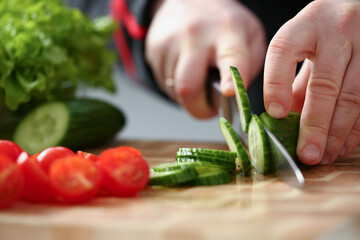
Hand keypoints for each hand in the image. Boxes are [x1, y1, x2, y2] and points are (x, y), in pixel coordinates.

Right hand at [145, 0, 265, 117]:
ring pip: (175, 90)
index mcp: (227, 32)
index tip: (229, 92)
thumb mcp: (250, 37)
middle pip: (188, 86)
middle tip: (209, 109)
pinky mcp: (154, 49)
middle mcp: (196, 36)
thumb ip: (250, 68)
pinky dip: (176, 87)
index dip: (230, 78)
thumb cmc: (224, 25)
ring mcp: (171, 43)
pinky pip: (164, 84)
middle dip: (198, 109)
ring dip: (188, 97)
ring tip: (198, 79)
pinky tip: (185, 71)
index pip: (230, 57)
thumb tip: (235, 99)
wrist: (189, 0)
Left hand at [263, 0, 359, 164]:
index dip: (276, 85)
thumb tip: (284, 121)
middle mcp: (336, 31)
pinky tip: (343, 145)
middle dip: (314, 125)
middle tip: (305, 154)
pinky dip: (356, 129)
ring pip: (353, 97)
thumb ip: (293, 79)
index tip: (274, 115)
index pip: (283, 52)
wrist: (358, 7)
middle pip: (323, 84)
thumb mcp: (302, 44)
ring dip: (337, 133)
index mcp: (306, 24)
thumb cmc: (322, 32)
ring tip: (323, 155)